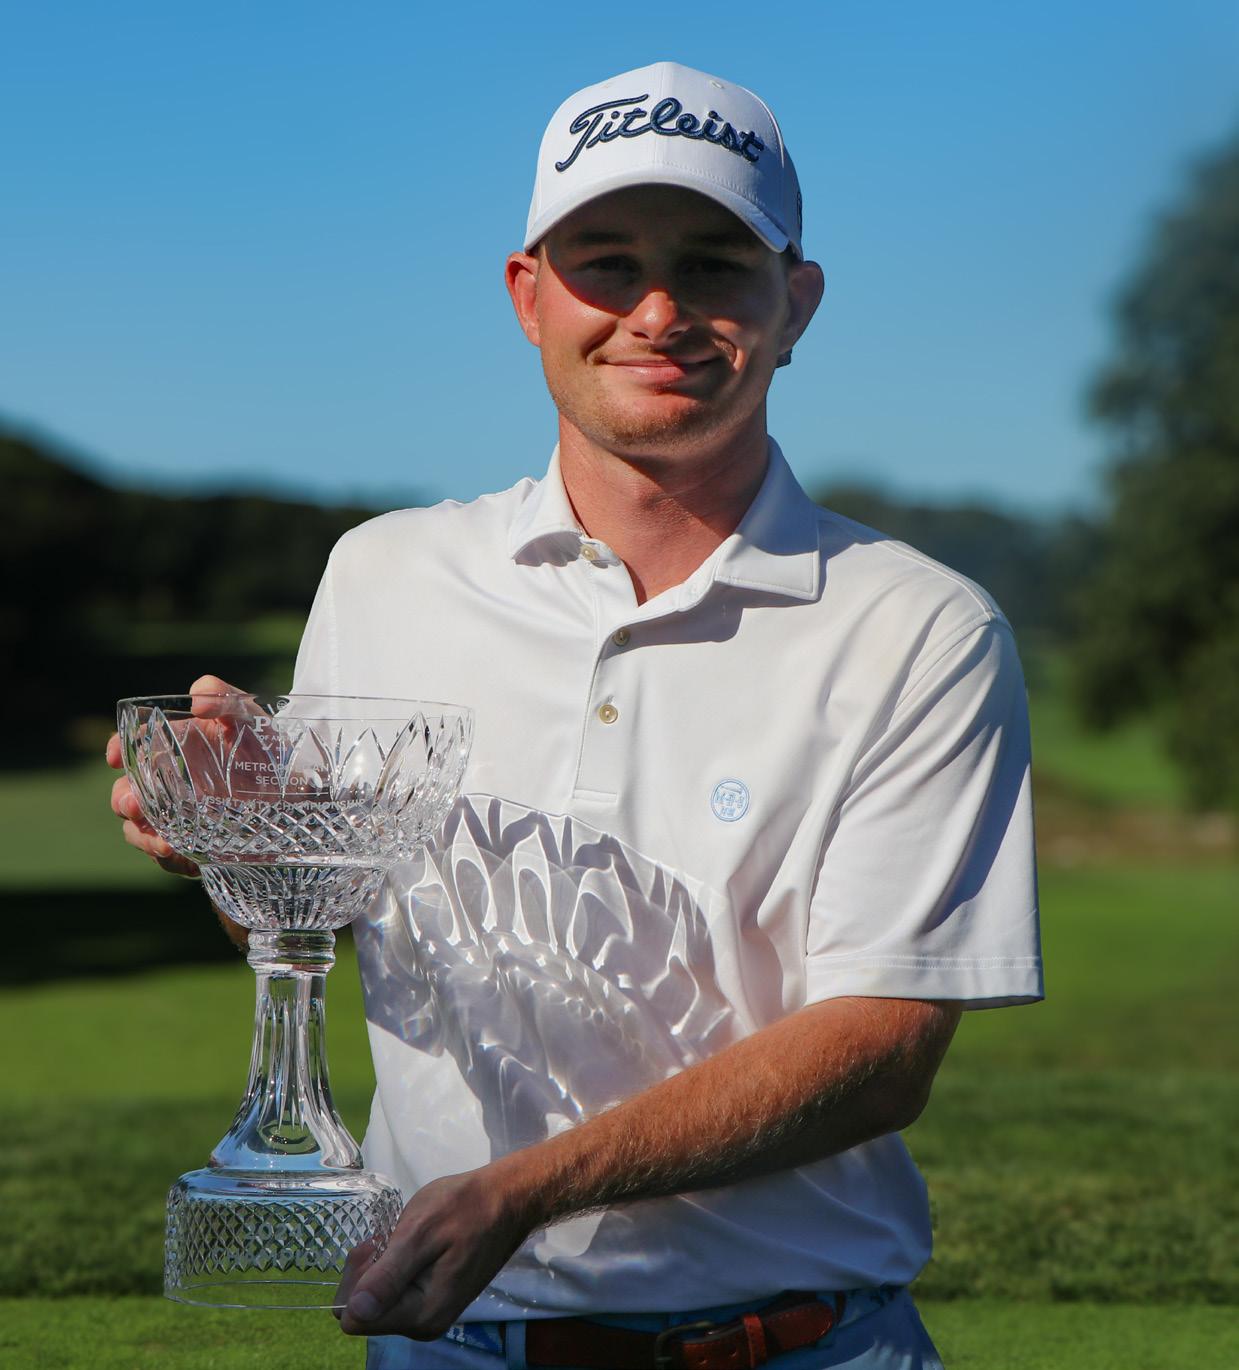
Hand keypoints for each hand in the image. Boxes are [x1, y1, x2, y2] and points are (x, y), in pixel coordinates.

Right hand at [106, 674, 249, 877]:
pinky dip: (171, 860)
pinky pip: (172, 858)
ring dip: (144, 837)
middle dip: (123, 800)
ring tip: (163, 842)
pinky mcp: (195, 844)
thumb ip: (225, 698)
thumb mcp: (249, 716)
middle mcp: (169, 783)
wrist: (299, 783)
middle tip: (132, 805)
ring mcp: (179, 816)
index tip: (114, 756)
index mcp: (174, 746)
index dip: (118, 749)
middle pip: (127, 794)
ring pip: (142, 830)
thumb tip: (197, 697)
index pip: (132, 747)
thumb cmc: (267, 744)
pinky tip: (182, 857)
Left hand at [335, 1166, 534, 1340]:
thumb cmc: (466, 1207)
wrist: (508, 1201)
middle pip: (364, 1312)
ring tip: (402, 1235)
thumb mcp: (422, 1232)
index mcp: (420, 1314)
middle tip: (387, 1235)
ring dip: (379, 1267)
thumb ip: (389, 1276)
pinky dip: (394, 1267)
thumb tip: (354, 1313)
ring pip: (378, 1302)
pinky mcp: (434, 1301)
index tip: (375, 1246)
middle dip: (365, 1273)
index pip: (355, 1319)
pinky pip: (396, 1293)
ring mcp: (430, 1314)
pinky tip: (410, 1243)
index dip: (356, 1281)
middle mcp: (423, 1325)